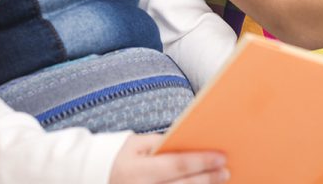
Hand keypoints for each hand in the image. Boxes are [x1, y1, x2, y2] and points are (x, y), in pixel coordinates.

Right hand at [110, 134, 229, 183]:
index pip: (176, 165)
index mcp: (138, 171)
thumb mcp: (136, 144)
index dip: (201, 161)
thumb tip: (189, 142)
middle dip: (207, 178)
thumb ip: (161, 143)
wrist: (96, 179)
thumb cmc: (121, 157)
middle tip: (226, 171)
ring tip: (219, 181)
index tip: (221, 157)